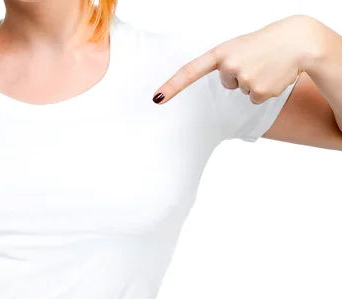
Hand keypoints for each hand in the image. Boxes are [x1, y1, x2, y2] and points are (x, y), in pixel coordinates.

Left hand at [152, 15, 322, 104]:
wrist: (299, 41)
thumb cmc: (268, 43)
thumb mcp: (241, 47)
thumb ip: (227, 63)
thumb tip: (228, 84)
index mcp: (221, 52)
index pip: (190, 71)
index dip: (172, 86)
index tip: (157, 99)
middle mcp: (229, 66)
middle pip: (227, 82)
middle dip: (240, 74)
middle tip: (257, 58)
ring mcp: (243, 80)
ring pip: (242, 90)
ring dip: (254, 80)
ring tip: (268, 64)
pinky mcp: (258, 92)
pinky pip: (254, 98)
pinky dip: (265, 89)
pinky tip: (274, 74)